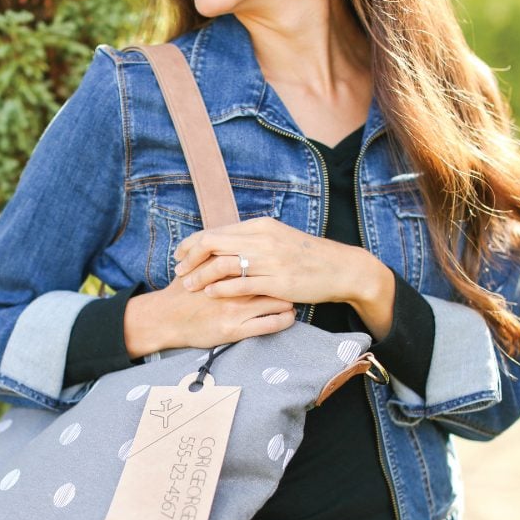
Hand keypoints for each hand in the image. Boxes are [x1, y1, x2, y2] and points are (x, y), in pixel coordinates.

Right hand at [123, 260, 295, 356]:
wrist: (164, 319)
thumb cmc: (182, 293)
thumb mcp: (198, 266)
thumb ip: (218, 255)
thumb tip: (238, 244)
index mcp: (226, 266)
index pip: (260, 258)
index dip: (278, 260)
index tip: (288, 263)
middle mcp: (232, 285)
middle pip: (273, 277)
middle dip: (287, 279)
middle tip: (297, 280)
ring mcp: (235, 308)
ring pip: (277, 301)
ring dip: (290, 300)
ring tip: (294, 299)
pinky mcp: (235, 329)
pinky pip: (270, 324)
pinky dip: (285, 320)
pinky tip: (288, 317)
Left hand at [173, 217, 395, 338]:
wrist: (341, 268)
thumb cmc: (307, 256)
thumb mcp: (277, 238)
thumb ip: (251, 239)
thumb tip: (223, 242)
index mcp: (260, 226)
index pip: (215, 231)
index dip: (192, 243)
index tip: (180, 254)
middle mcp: (262, 239)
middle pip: (212, 243)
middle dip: (190, 258)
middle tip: (178, 271)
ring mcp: (270, 261)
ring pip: (222, 264)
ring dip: (201, 275)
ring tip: (189, 285)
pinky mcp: (277, 282)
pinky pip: (241, 284)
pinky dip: (221, 288)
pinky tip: (210, 293)